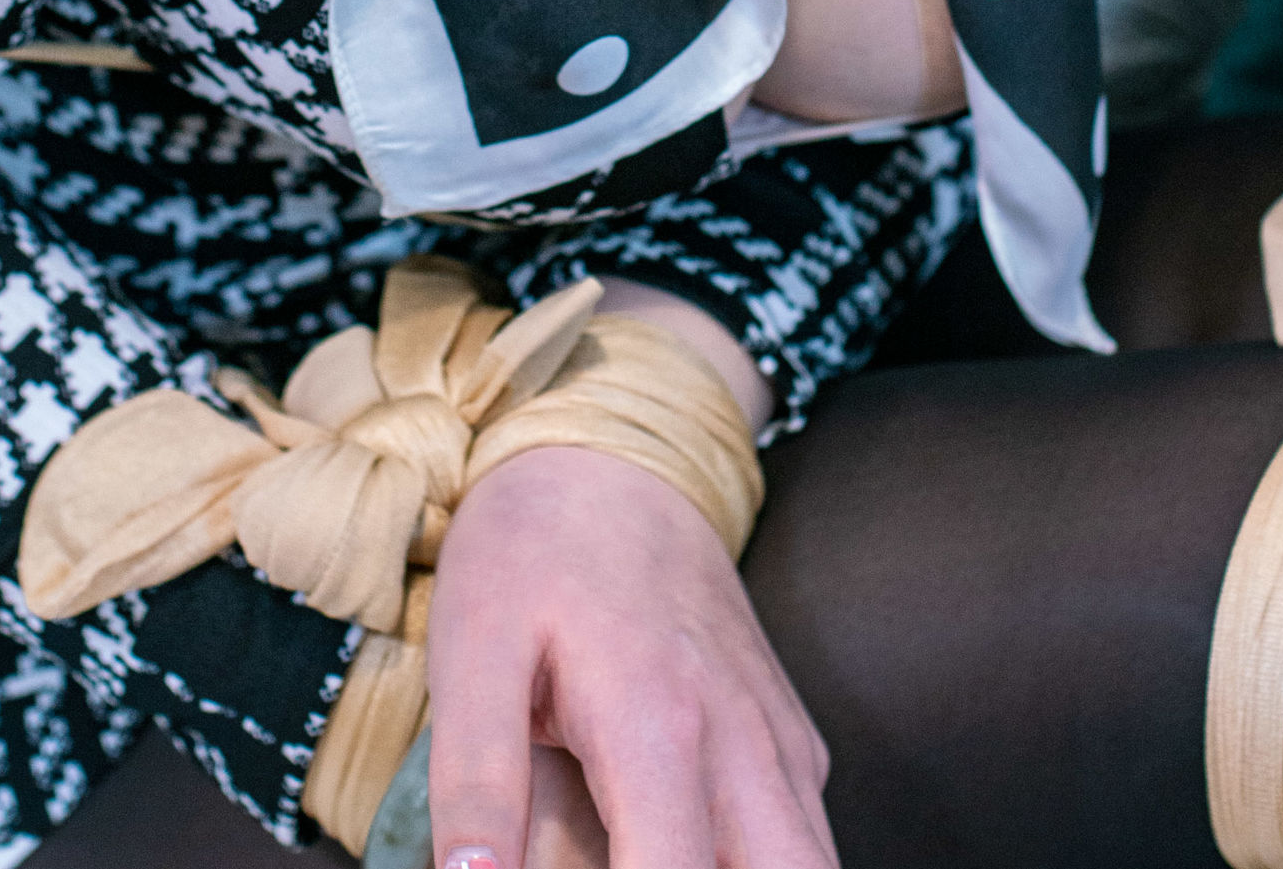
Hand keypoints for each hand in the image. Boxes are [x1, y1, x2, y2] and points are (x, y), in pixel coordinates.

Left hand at [426, 443, 836, 868]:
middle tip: (626, 861)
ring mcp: (779, 736)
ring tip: (649, 849)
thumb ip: (477, 782)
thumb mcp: (470, 653)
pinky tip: (686, 843)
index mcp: (657, 725)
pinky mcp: (791, 731)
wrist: (612, 455)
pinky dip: (759, 860)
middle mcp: (742, 740)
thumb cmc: (531, 550)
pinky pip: (803, 829)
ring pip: (813, 865)